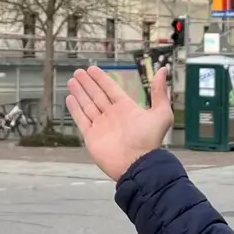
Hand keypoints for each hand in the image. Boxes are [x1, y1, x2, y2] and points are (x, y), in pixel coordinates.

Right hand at [66, 65, 172, 181]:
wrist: (137, 164)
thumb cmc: (150, 141)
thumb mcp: (161, 113)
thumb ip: (159, 92)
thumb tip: (163, 70)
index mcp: (127, 109)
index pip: (111, 89)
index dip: (101, 79)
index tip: (92, 69)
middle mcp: (112, 116)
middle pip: (97, 95)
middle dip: (87, 83)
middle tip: (78, 72)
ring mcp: (101, 126)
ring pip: (87, 105)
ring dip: (80, 92)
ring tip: (72, 81)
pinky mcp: (91, 137)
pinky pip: (81, 119)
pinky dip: (75, 109)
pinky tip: (70, 98)